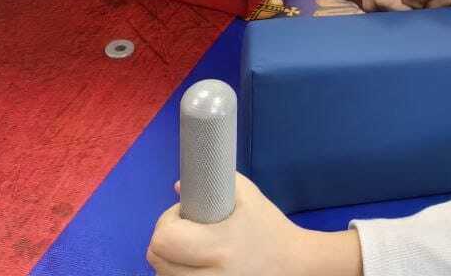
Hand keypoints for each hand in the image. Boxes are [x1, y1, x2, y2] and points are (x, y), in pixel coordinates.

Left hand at [147, 174, 361, 275]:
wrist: (293, 266)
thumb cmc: (270, 228)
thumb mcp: (248, 196)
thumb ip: (214, 183)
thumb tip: (178, 188)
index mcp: (219, 247)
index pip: (164, 240)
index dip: (168, 221)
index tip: (185, 214)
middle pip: (157, 260)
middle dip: (165, 239)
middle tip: (185, 230)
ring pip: (163, 275)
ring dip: (168, 259)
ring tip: (190, 247)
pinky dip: (177, 273)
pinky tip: (193, 263)